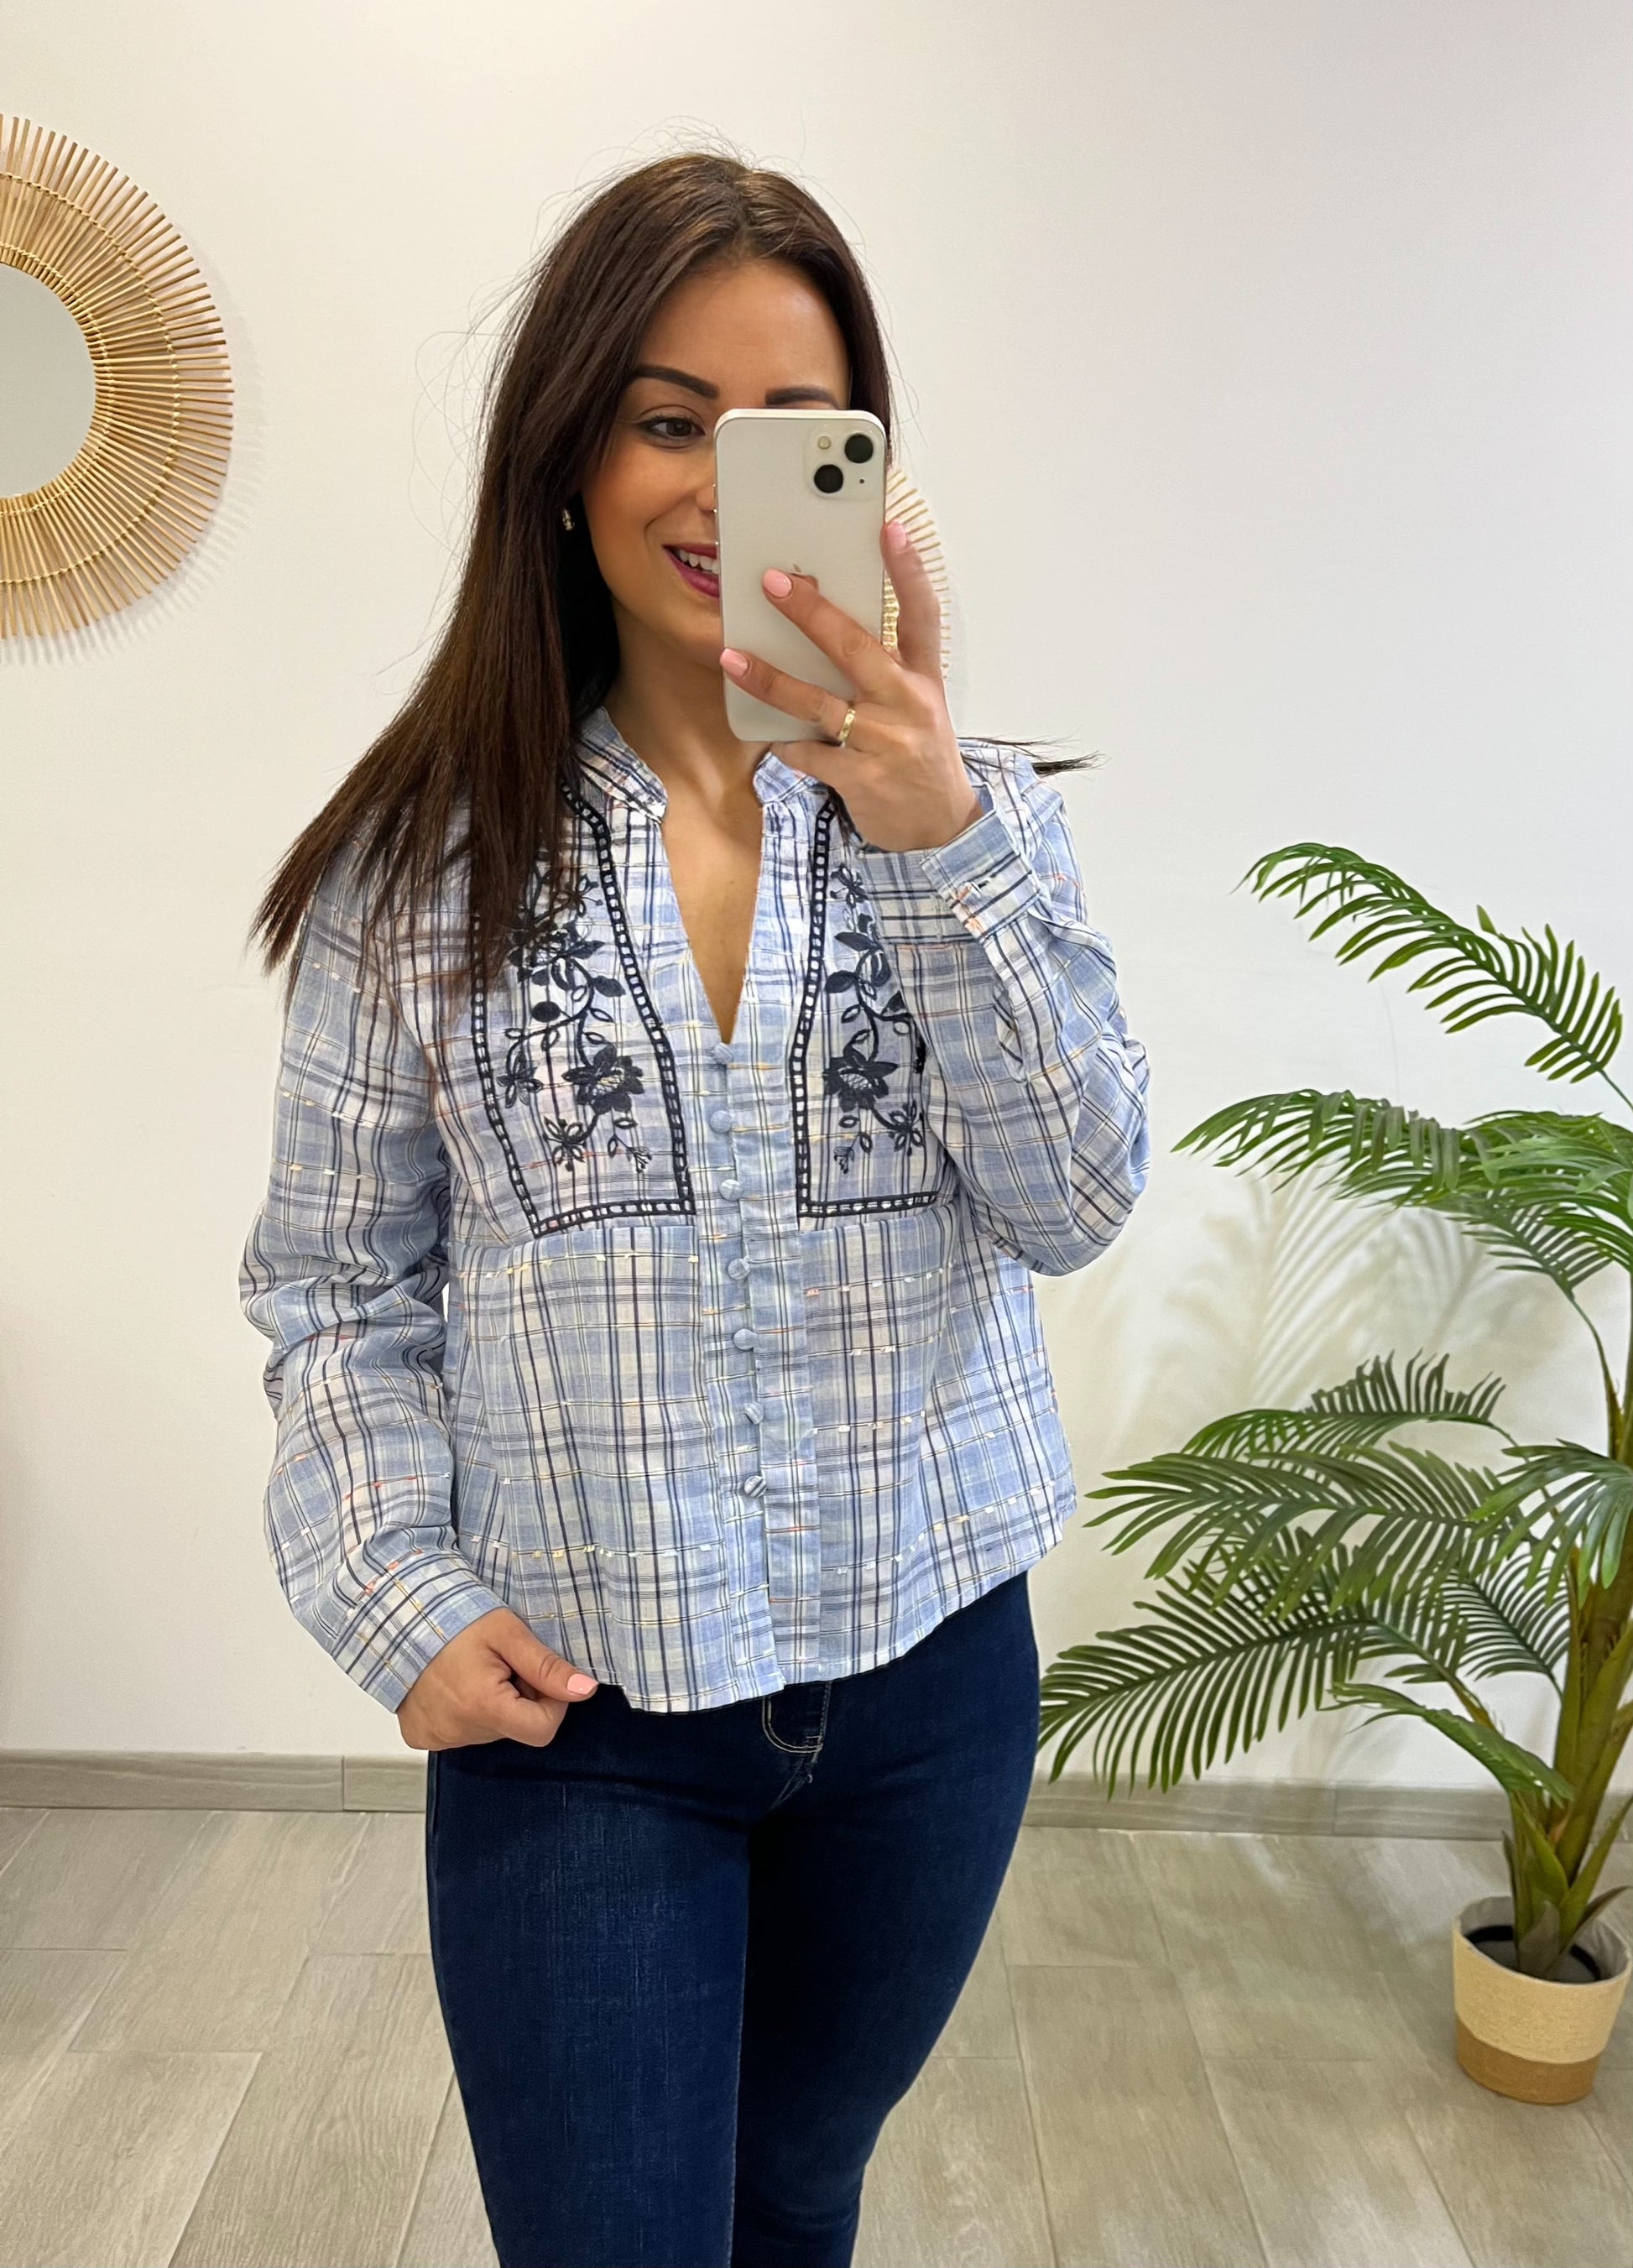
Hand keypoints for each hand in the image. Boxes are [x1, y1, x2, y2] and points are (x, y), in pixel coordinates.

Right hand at [396, 1607, 598, 1750]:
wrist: (400, 1614)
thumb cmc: (453, 1617)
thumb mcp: (508, 1633)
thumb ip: (546, 1666)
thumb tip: (585, 1690)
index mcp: (483, 1706)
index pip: (543, 1731)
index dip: (551, 1704)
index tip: (537, 1676)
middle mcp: (458, 1731)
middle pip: (515, 1728)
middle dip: (519, 1699)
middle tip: (500, 1665)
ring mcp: (437, 1737)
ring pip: (490, 1731)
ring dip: (493, 1705)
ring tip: (474, 1671)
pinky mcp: (422, 1735)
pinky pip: (460, 1733)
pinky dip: (465, 1712)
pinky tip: (455, 1684)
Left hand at [719, 521, 982, 852]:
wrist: (940, 826)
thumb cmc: (922, 757)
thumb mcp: (920, 706)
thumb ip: (885, 670)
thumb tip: (827, 632)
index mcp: (923, 679)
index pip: (921, 614)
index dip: (908, 570)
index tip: (890, 529)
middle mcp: (906, 703)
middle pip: (855, 647)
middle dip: (810, 612)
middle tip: (773, 583)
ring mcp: (883, 741)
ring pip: (817, 703)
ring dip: (770, 679)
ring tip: (732, 658)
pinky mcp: (860, 777)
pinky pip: (808, 753)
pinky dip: (787, 745)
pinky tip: (775, 739)